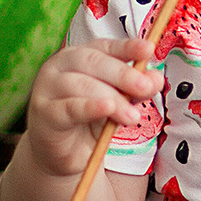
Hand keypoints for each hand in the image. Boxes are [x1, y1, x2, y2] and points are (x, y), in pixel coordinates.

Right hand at [21, 38, 164, 177]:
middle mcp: (60, 65)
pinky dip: (89, 107)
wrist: (63, 153)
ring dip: (112, 98)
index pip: (105, 46)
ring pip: (81, 85)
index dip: (127, 47)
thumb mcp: (119, 102)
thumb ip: (135, 89)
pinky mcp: (44, 113)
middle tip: (146, 87)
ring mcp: (48, 88)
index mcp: (79, 56)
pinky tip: (106, 108)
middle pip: (92, 61)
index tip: (148, 49)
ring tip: (132, 116)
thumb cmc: (90, 121)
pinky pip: (68, 108)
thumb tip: (156, 78)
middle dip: (123, 74)